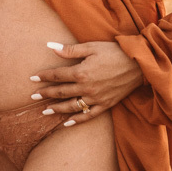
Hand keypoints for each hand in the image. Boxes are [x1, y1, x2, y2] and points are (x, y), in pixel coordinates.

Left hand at [29, 39, 143, 124]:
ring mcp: (96, 98)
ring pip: (71, 107)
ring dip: (56, 109)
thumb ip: (70, 49)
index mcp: (81, 72)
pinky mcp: (105, 105)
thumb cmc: (114, 51)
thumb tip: (50, 47)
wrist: (139, 64)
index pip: (57, 75)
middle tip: (32, 97)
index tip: (32, 78)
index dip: (44, 77)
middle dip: (45, 94)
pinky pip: (88, 116)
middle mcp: (86, 88)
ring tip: (45, 112)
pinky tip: (66, 123)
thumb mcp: (91, 47)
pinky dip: (76, 120)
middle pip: (61, 92)